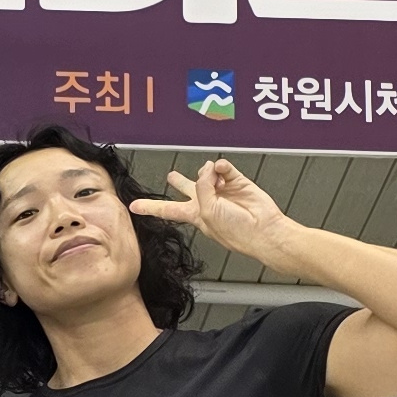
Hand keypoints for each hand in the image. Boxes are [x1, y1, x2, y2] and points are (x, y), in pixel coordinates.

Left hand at [131, 157, 301, 271]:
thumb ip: (202, 186)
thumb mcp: (207, 211)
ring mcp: (222, 191)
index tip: (134, 206)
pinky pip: (224, 168)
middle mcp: (206, 202)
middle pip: (188, 189)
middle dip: (179, 181)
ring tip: (214, 177)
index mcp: (195, 215)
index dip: (150, 207)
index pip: (167, 209)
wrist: (262, 230)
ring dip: (207, 172)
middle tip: (171, 175)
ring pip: (207, 173)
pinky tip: (222, 171)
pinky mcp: (237, 182)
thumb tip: (209, 167)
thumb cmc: (235, 230)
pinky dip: (222, 167)